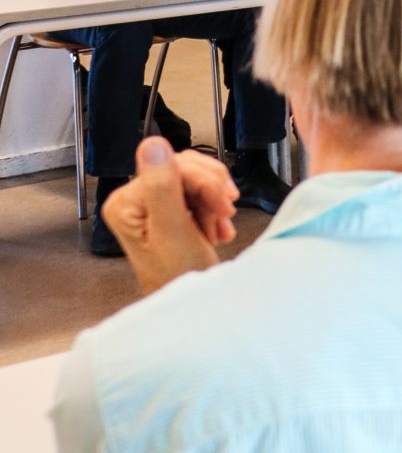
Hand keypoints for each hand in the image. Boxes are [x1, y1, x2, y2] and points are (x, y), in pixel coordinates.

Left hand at [102, 136, 236, 294]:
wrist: (193, 306)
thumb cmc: (180, 281)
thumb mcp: (174, 232)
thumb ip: (163, 188)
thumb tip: (153, 145)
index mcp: (126, 203)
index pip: (171, 166)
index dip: (203, 181)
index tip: (222, 204)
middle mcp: (134, 201)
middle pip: (184, 168)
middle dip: (211, 190)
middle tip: (225, 213)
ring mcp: (152, 205)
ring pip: (196, 177)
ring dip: (215, 199)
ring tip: (221, 225)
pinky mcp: (170, 211)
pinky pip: (200, 190)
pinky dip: (216, 207)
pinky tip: (219, 228)